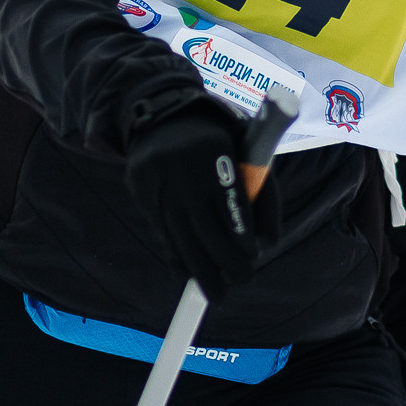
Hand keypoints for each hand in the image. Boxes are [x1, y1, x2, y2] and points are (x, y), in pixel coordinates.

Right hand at [122, 99, 267, 297]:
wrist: (164, 113)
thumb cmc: (220, 138)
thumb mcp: (247, 150)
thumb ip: (262, 193)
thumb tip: (267, 244)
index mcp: (214, 148)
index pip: (229, 200)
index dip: (239, 234)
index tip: (251, 257)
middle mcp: (180, 163)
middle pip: (202, 224)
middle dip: (224, 260)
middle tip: (242, 279)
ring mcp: (155, 176)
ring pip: (178, 233)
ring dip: (199, 269)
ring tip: (217, 293)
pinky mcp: (138, 187)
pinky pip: (159, 230)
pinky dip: (176, 256)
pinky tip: (189, 274)